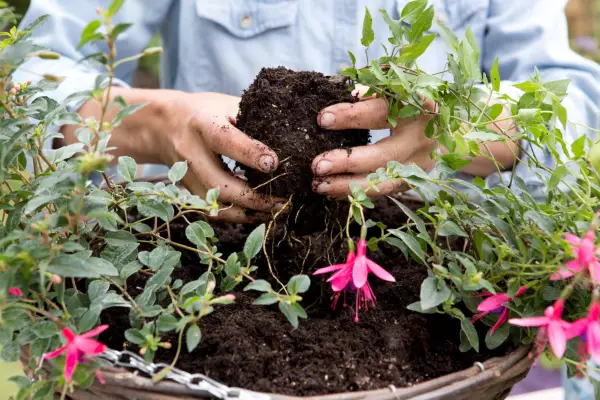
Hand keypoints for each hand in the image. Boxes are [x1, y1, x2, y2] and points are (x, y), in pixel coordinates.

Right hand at [163, 92, 285, 221]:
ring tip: (277, 211)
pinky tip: (259, 213)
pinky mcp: (189, 192)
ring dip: (250, 213)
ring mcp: (187, 176)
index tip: (274, 164)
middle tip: (285, 201)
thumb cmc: (206, 112)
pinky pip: (214, 212)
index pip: (225, 140)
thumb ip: (252, 121)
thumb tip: (287, 141)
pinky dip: (238, 216)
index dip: (250, 154)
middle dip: (256, 198)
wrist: (165, 125)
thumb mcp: (226, 105)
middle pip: (222, 184)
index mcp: (203, 125)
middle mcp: (191, 153)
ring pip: (218, 205)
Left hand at [311, 96, 436, 198]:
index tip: (323, 119)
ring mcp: (420, 165)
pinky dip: (356, 193)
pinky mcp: (414, 182)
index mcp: (419, 108)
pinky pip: (382, 191)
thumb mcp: (400, 90)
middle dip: (347, 161)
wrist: (449, 130)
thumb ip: (374, 91)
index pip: (382, 111)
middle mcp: (423, 139)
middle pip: (383, 155)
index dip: (352, 115)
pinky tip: (332, 192)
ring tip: (319, 185)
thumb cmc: (414, 104)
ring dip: (348, 186)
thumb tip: (348, 94)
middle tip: (317, 165)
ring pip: (383, 182)